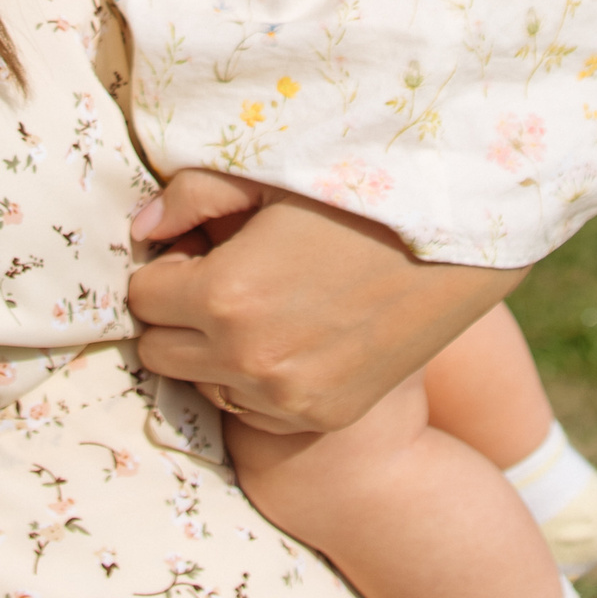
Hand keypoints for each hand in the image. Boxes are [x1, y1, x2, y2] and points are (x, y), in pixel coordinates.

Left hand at [128, 171, 519, 433]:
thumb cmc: (359, 199)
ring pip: (202, 384)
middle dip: (176, 313)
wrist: (456, 250)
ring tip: (262, 305)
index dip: (166, 268)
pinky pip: (252, 408)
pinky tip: (294, 335)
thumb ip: (191, 197)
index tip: (197, 251)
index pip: (142, 297)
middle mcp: (248, 358)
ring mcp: (284, 398)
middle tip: (220, 277)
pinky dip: (256, 379)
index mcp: (226, 294)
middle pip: (158, 349)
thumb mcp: (270, 178)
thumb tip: (141, 229)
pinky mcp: (316, 418)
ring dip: (212, 350)